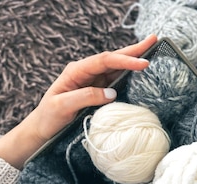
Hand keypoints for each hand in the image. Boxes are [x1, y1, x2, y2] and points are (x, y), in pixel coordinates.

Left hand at [0, 34, 157, 168]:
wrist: (42, 129)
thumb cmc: (49, 117)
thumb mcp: (62, 107)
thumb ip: (86, 97)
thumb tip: (111, 93)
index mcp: (76, 71)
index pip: (104, 61)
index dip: (124, 60)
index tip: (142, 63)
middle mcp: (86, 72)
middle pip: (113, 57)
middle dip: (133, 49)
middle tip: (153, 40)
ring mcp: (92, 81)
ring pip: (116, 66)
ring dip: (133, 58)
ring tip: (151, 50)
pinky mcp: (97, 91)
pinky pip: (115, 79)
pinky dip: (129, 73)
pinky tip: (139, 70)